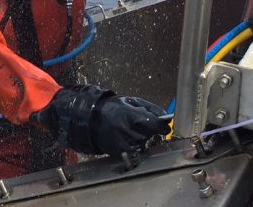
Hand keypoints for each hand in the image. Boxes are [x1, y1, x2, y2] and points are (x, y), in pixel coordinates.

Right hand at [32, 85, 169, 155]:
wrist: (86, 117)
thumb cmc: (109, 107)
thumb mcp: (129, 101)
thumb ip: (148, 108)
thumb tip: (165, 116)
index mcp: (129, 114)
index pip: (153, 123)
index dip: (162, 126)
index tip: (166, 127)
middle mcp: (125, 128)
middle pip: (148, 134)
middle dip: (151, 132)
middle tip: (147, 127)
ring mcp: (120, 140)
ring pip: (141, 143)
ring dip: (142, 138)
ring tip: (133, 130)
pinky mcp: (116, 150)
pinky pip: (132, 151)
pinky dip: (133, 145)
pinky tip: (127, 138)